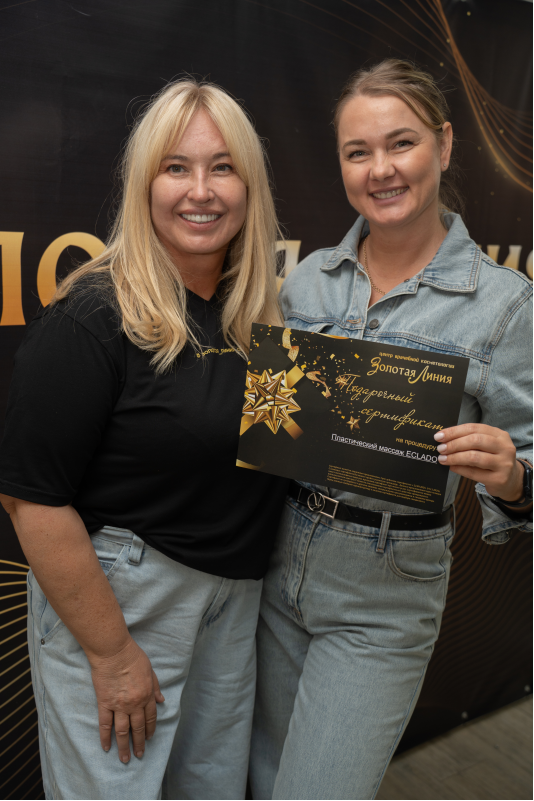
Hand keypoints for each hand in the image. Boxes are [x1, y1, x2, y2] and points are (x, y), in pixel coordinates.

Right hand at [89, 637, 164, 762]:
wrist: (114, 651)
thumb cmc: (133, 656)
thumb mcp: (150, 670)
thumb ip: (156, 686)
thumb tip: (161, 700)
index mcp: (147, 694)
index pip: (150, 717)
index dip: (150, 729)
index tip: (148, 739)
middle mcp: (135, 703)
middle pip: (138, 728)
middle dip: (139, 743)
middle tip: (138, 755)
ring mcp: (119, 705)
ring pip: (122, 731)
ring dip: (124, 746)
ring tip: (125, 759)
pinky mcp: (105, 703)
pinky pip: (105, 724)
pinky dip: (105, 737)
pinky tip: (106, 747)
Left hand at [434, 423, 523, 501]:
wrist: (511, 480)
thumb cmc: (493, 459)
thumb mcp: (487, 446)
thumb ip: (470, 440)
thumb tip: (444, 439)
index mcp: (500, 435)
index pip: (474, 428)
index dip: (454, 431)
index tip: (439, 436)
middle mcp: (505, 447)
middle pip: (475, 441)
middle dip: (454, 444)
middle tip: (440, 448)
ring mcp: (503, 464)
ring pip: (474, 457)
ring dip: (455, 457)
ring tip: (443, 459)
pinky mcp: (499, 479)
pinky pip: (474, 473)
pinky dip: (460, 469)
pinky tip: (451, 467)